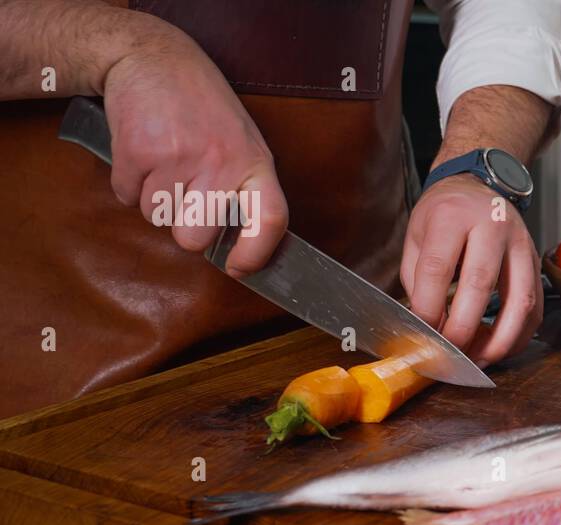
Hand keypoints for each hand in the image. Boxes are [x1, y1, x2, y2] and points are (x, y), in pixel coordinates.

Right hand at [101, 23, 287, 276]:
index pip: (270, 220)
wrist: (156, 58)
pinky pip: (126, 198)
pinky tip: (143, 152)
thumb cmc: (204, 108)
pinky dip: (129, 183)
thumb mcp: (242, 142)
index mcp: (254, 164)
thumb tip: (236, 247)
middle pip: (194, 239)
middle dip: (182, 227)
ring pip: (155, 219)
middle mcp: (220, 165)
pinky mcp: (138, 152)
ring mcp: (178, 159)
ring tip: (165, 161)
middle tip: (183, 193)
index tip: (237, 266)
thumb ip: (243, 188)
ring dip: (153, 199)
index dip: (256, 253)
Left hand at [400, 174, 542, 365]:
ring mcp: (521, 243)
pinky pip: (535, 307)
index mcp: (453, 215)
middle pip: (482, 284)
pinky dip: (519, 335)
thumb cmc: (444, 214)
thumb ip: (417, 281)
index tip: (422, 333)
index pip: (438, 267)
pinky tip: (499, 347)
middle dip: (463, 327)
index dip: (428, 307)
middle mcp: (492, 225)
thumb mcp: (416, 235)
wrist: (478, 186)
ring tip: (479, 359)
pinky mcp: (536, 262)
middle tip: (449, 353)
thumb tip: (427, 327)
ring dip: (500, 339)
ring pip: (520, 300)